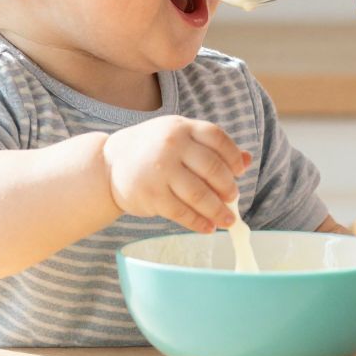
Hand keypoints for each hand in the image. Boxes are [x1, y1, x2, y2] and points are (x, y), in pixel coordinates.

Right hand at [102, 117, 248, 233]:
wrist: (108, 164)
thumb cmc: (151, 149)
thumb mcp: (179, 137)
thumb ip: (210, 146)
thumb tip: (247, 160)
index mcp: (182, 127)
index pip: (217, 138)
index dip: (233, 156)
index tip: (239, 172)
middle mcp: (172, 146)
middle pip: (213, 169)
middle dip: (228, 188)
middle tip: (233, 198)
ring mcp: (161, 171)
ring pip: (200, 195)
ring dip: (218, 211)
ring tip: (228, 220)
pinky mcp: (152, 196)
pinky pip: (182, 213)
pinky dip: (199, 223)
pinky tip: (207, 228)